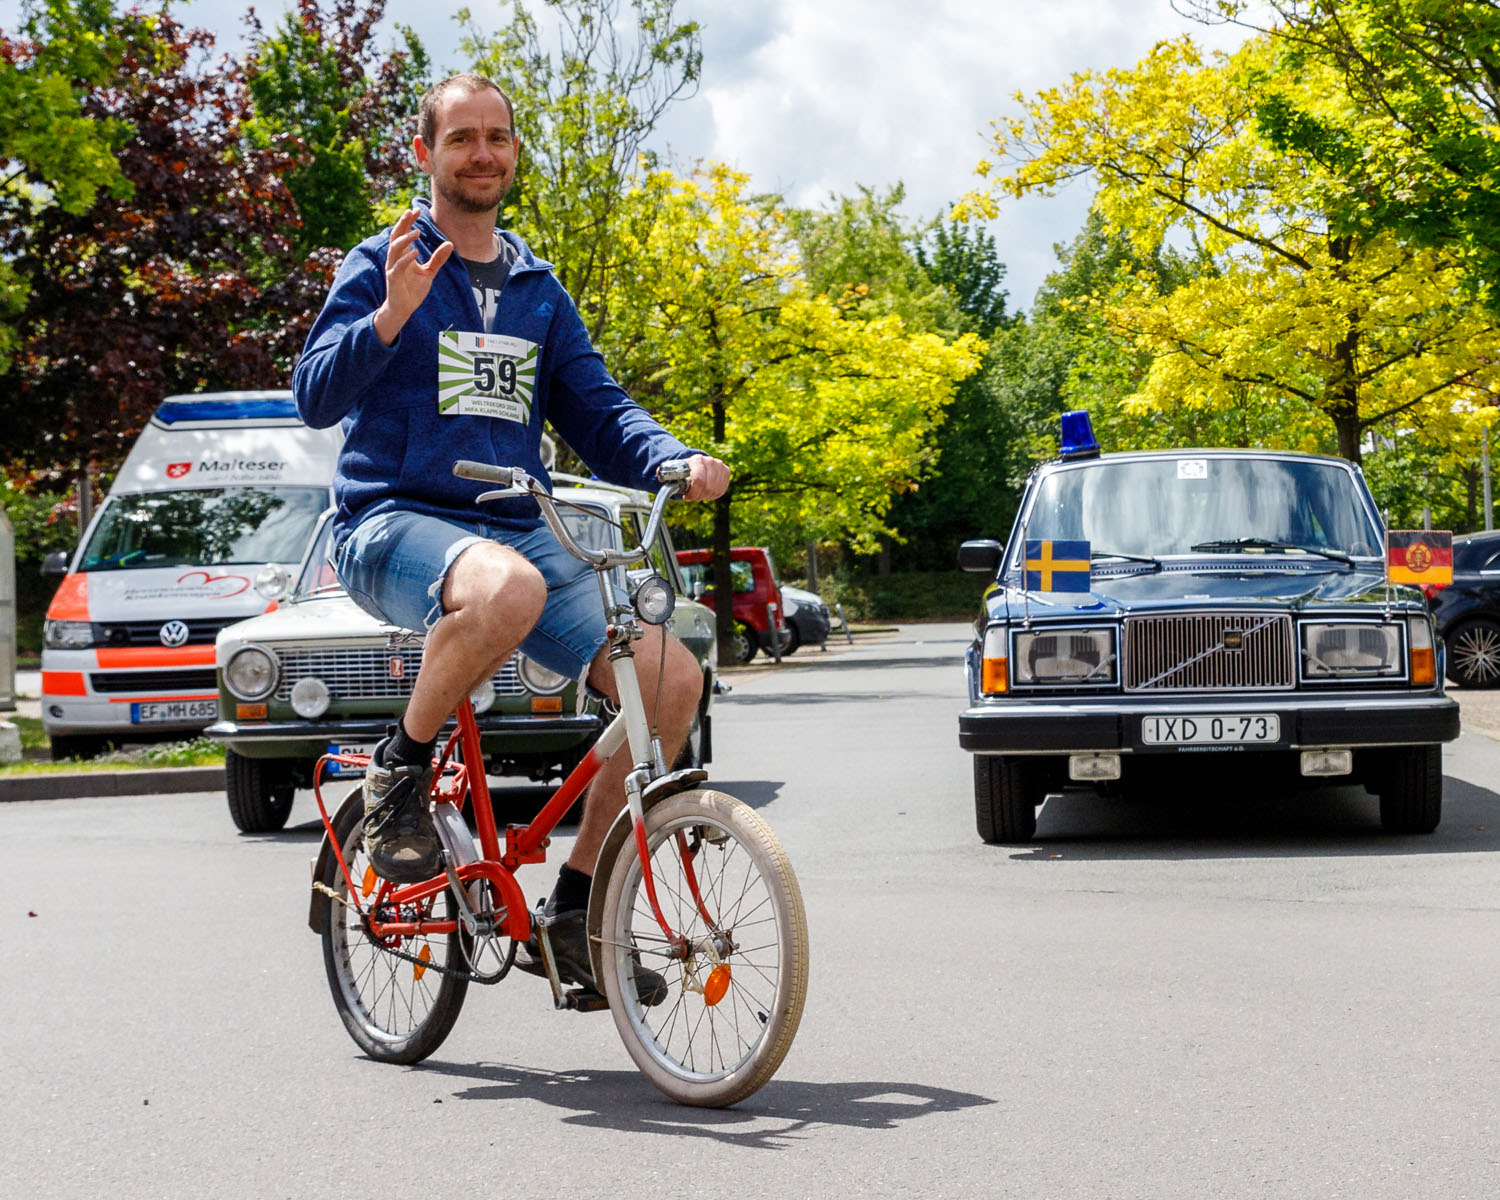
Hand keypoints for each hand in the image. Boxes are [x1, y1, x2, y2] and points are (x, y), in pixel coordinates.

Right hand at [373, 206, 453, 345]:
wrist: (404, 308)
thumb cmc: (413, 290)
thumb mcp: (429, 272)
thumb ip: (438, 259)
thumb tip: (450, 244)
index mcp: (403, 255)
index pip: (404, 233)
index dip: (409, 222)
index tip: (418, 210)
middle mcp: (395, 259)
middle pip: (396, 236)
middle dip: (403, 224)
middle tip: (411, 212)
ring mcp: (392, 268)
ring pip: (394, 249)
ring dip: (405, 240)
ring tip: (416, 232)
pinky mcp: (393, 279)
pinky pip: (397, 267)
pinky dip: (405, 259)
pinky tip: (415, 252)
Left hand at [682, 454, 729, 501]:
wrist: (699, 462)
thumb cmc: (687, 470)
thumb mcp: (679, 472)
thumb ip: (677, 480)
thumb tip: (679, 491)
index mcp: (697, 460)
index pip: (699, 480)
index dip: (693, 492)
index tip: (686, 497)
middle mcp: (710, 461)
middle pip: (708, 487)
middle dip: (698, 496)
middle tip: (692, 497)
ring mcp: (720, 465)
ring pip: (715, 490)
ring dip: (705, 496)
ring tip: (698, 495)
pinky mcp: (726, 471)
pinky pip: (721, 490)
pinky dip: (713, 495)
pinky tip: (706, 493)